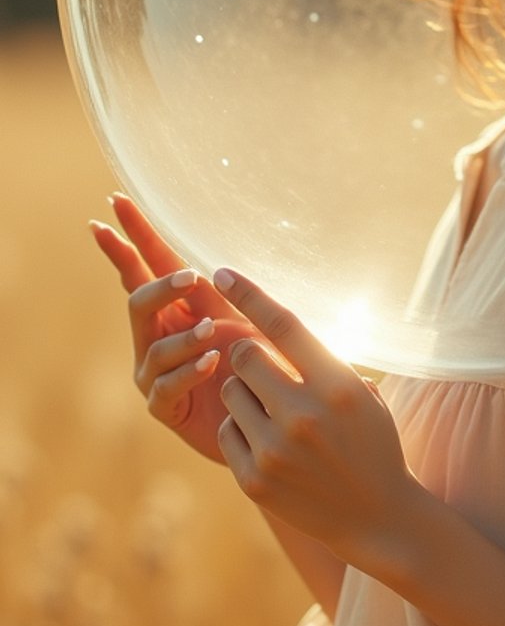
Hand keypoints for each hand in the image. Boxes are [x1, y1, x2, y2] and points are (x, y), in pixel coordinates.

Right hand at [90, 196, 255, 463]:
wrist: (270, 421)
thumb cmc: (259, 365)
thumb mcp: (245, 318)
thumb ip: (222, 295)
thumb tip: (202, 266)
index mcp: (175, 309)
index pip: (144, 268)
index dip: (129, 238)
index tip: (113, 204)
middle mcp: (156, 338)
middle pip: (139, 301)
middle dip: (161, 288)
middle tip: (190, 279)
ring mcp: (155, 374)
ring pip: (155, 347)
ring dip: (186, 337)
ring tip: (214, 332)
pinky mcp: (165, 407)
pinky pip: (167, 385)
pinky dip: (189, 371)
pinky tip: (212, 362)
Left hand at [212, 268, 421, 572]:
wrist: (376, 517)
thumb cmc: (372, 443)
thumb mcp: (363, 395)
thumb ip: (322, 360)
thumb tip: (273, 322)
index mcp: (338, 386)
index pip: (283, 325)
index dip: (249, 294)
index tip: (222, 272)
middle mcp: (304, 415)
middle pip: (244, 354)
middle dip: (248, 353)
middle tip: (264, 367)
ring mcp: (275, 451)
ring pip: (231, 392)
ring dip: (245, 393)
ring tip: (275, 414)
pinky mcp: (253, 480)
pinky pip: (227, 429)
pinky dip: (242, 429)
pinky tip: (271, 445)